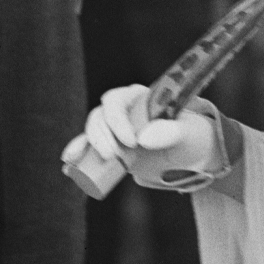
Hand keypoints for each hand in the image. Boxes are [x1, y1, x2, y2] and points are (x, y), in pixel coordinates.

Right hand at [66, 85, 223, 190]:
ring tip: (88, 161)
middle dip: (100, 136)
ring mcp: (115, 130)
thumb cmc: (194, 139)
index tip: (132, 142)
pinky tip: (69, 165)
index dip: (117, 121)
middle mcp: (122, 111)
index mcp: (137, 98)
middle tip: (113, 156)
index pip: (116, 102)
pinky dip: (78, 155)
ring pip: (92, 132)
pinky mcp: (112, 148)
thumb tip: (143, 137)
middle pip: (99, 117)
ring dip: (86, 145)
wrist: (194, 158)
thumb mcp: (188, 135)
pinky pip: (89, 149)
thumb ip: (171, 132)